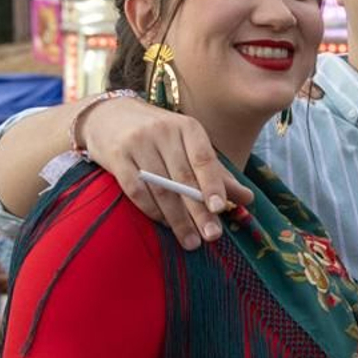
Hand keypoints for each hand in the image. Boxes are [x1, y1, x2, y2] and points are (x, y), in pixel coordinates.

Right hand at [82, 97, 254, 248]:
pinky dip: (152, 210)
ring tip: (191, 241)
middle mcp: (162, 132)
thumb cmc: (159, 135)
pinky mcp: (116, 157)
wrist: (108, 116)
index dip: (212, 185)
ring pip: (161, 188)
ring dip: (177, 219)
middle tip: (212, 236)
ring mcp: (137, 144)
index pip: (203, 159)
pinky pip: (136, 190)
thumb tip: (248, 199)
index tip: (220, 209)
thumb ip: (216, 173)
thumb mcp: (189, 145)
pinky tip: (165, 225)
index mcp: (187, 128)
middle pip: (183, 179)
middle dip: (199, 211)